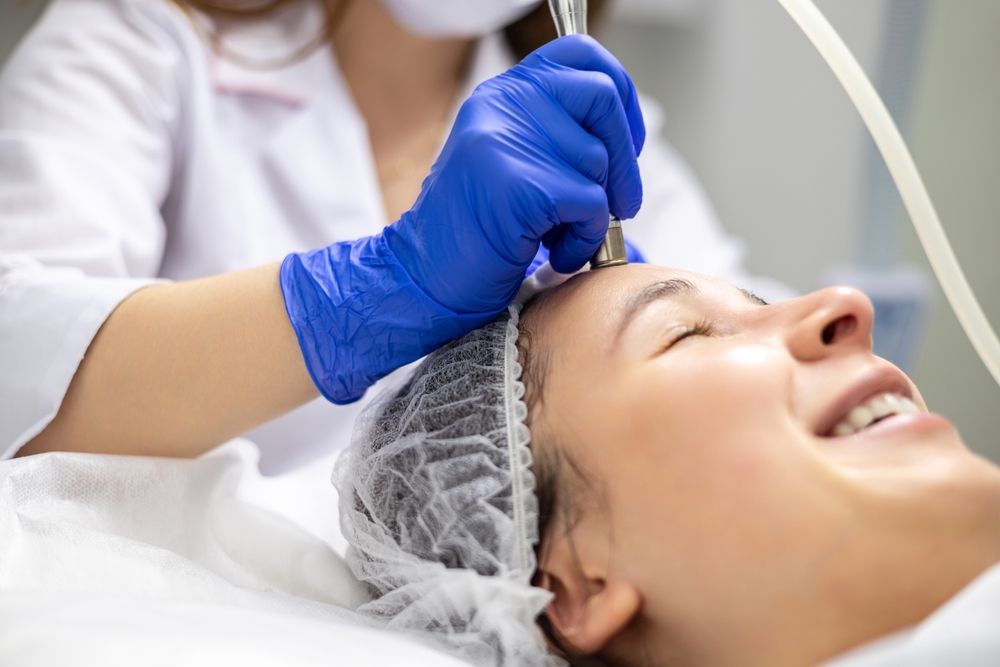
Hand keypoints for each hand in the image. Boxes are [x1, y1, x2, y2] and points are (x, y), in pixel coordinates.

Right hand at [385, 34, 645, 313]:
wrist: (424, 276)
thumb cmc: (474, 229)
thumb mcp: (508, 160)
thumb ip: (552, 132)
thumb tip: (623, 134)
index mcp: (502, 93)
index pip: (580, 54)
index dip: (619, 90)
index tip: (626, 138)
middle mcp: (502, 105)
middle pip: (602, 97)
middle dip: (624, 159)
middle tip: (621, 203)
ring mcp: (507, 141)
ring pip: (599, 161)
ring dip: (596, 213)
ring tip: (559, 237)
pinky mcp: (520, 186)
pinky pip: (591, 205)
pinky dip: (585, 239)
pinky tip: (557, 253)